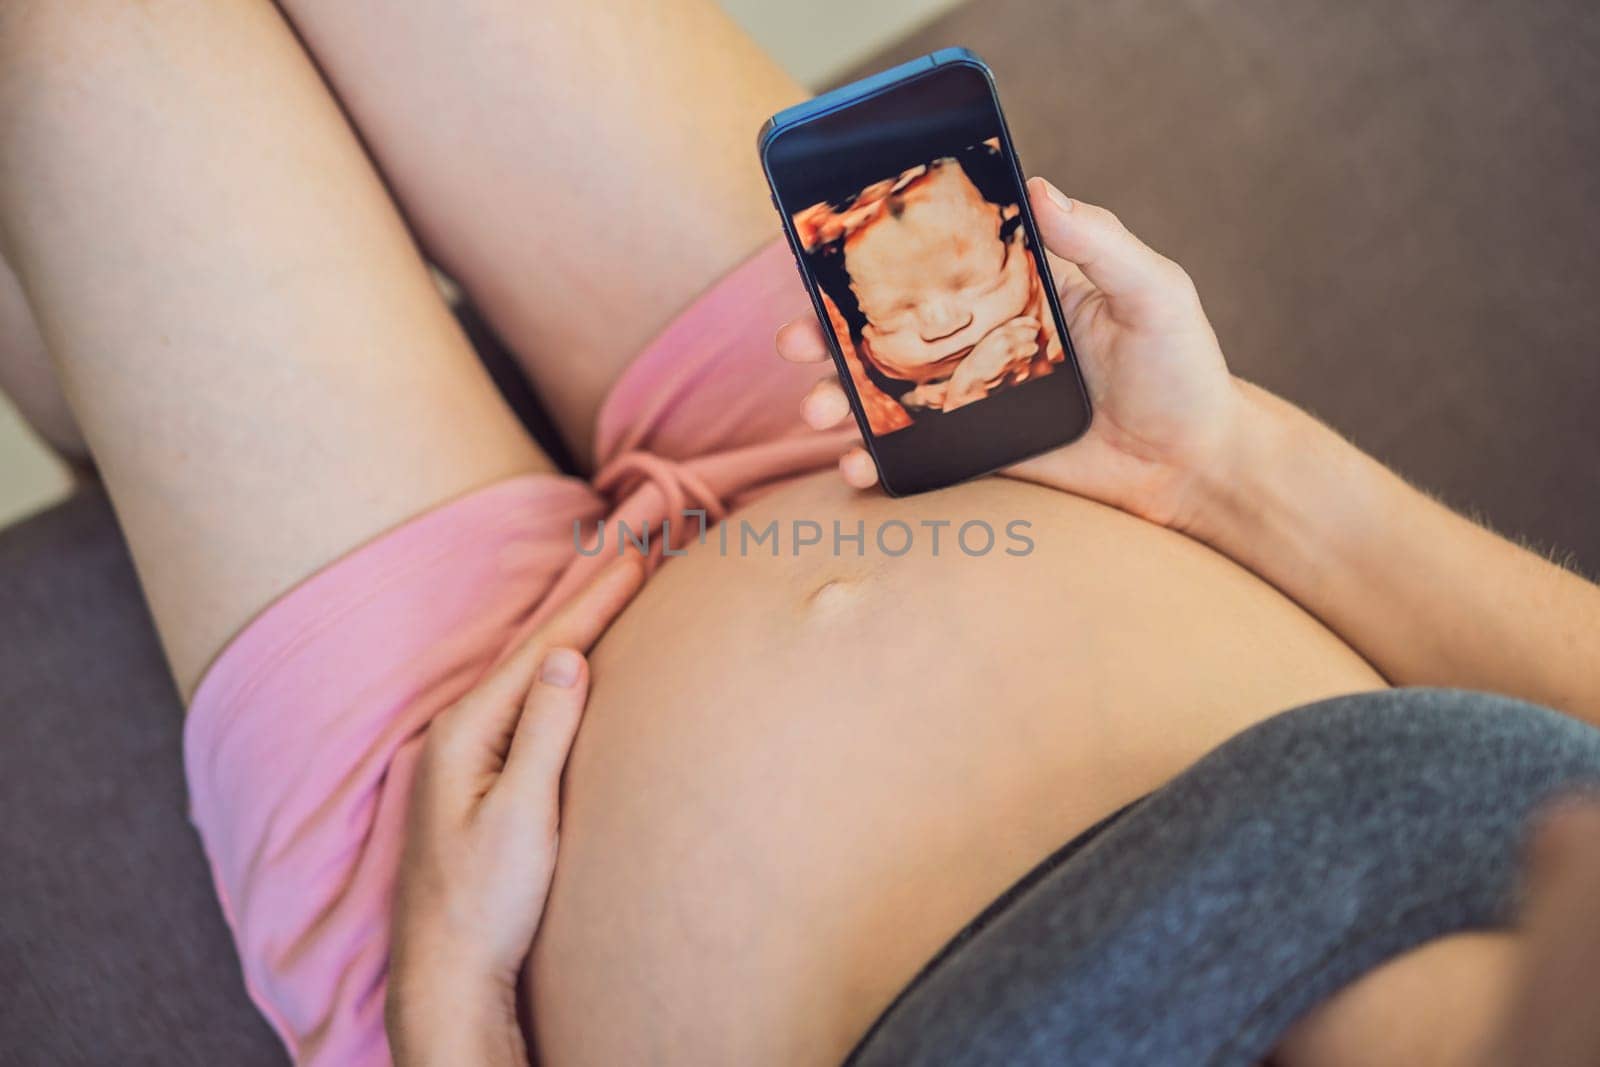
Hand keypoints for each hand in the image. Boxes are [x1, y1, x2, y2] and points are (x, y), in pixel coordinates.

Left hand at [386, 557, 643, 1065]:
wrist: (447, 971)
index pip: (542, 651)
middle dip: (583, 602)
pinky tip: (572, 670)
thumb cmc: (486, 901)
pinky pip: (525, 706)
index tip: (635, 560)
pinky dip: (556, 675)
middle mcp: (459, 734)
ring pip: (528, 676)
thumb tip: (569, 657)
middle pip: (533, 652)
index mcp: (467, 731)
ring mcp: (465, 758)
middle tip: (628, 552)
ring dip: (571, 633)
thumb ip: (545, 732)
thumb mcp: (524, 815)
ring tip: (608, 594)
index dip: (592, 603)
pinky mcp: (478, 783)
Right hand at [776, 177, 1243, 529]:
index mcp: (1014, 288)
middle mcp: (981, 338)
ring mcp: (974, 400)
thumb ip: (1102, 243)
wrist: (1195, 469)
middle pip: (885, 329)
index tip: (817, 256)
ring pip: (884, 393)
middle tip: (791, 341)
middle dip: (825, 333)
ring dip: (836, 399)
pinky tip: (855, 469)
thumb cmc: (1184, 371)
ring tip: (815, 412)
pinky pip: (914, 457)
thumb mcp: (1155, 293)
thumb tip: (1040, 187)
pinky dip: (875, 465)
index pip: (931, 262)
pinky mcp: (980, 454)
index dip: (870, 259)